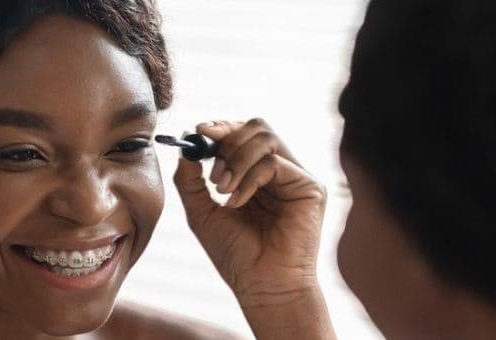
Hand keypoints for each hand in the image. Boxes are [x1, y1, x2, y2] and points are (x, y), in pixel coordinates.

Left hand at [172, 118, 326, 303]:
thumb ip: (190, 179)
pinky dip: (249, 178)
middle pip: (257, 127)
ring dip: (236, 159)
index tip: (197, 132)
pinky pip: (274, 163)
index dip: (221, 127)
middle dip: (228, 139)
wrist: (261, 287)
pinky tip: (237, 202)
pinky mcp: (310, 188)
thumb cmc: (236, 256)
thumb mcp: (201, 212)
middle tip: (211, 167)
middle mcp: (280, 172)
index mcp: (258, 174)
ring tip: (221, 189)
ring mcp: (296, 178)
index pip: (243, 134)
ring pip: (266, 139)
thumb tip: (185, 145)